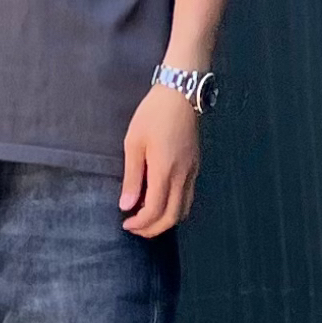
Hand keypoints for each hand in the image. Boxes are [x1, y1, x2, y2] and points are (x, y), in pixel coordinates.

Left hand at [119, 83, 200, 236]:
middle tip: (135, 228)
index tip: (126, 223)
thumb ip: (131, 177)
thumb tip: (126, 205)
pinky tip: (161, 201)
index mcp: (165, 171)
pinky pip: (188, 197)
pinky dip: (175, 208)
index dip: (140, 223)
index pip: (155, 211)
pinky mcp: (196, 166)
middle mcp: (183, 176)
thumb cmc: (153, 115)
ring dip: (166, 220)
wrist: (181, 93)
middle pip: (173, 217)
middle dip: (153, 229)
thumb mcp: (133, 143)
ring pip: (184, 209)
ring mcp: (192, 172)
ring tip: (147, 218)